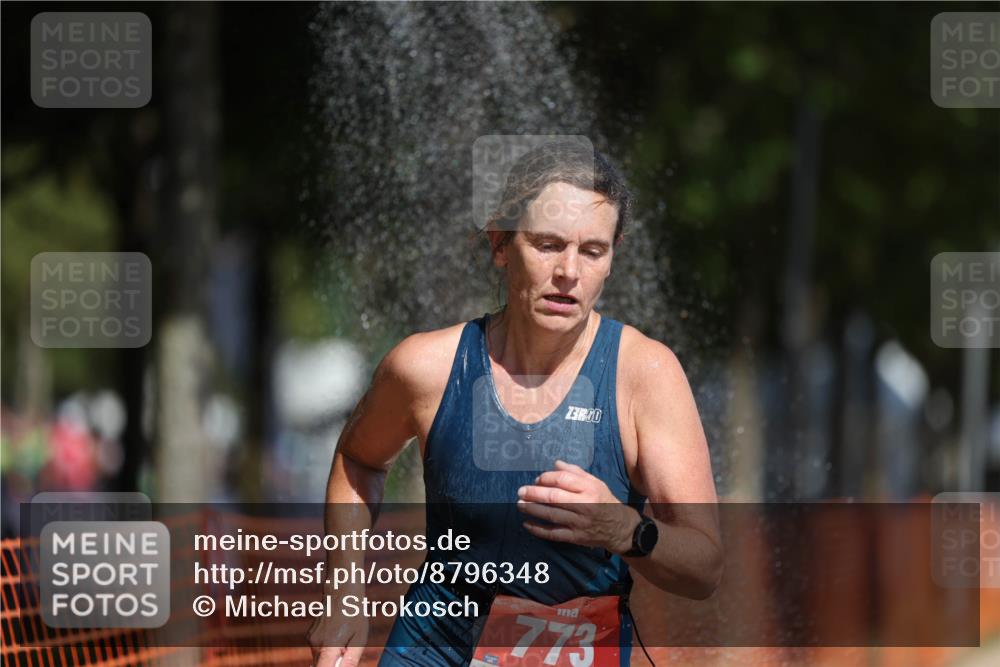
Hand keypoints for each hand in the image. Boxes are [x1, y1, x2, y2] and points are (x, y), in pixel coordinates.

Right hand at [306, 600, 367, 666]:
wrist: (342, 592)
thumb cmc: (354, 615)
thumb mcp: (359, 638)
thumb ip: (351, 659)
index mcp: (330, 644)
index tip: (338, 663)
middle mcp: (316, 643)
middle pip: (322, 665)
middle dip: (334, 663)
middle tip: (346, 650)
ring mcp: (310, 639)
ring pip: (320, 659)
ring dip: (331, 656)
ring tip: (343, 640)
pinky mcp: (309, 636)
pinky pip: (318, 650)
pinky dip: (327, 649)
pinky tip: (336, 635)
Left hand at [516, 460, 639, 553]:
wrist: (620, 529)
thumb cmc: (605, 502)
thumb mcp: (596, 483)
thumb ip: (576, 472)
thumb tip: (555, 464)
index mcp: (590, 488)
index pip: (563, 479)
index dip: (546, 478)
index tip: (537, 480)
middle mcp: (585, 505)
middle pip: (554, 497)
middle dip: (534, 493)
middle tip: (521, 492)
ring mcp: (579, 523)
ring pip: (551, 515)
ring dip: (532, 509)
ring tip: (520, 505)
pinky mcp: (576, 537)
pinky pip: (553, 534)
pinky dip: (538, 529)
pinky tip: (527, 524)